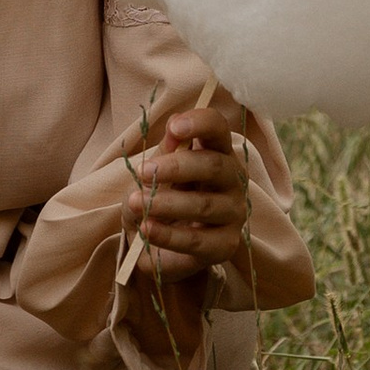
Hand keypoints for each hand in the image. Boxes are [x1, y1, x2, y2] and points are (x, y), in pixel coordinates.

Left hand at [123, 105, 251, 280]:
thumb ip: (164, 152)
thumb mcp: (156, 171)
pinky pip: (197, 240)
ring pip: (204, 205)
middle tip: (143, 172)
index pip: (218, 129)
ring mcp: (233, 213)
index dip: (200, 123)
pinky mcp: (225, 245)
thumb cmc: (162, 195)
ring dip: (166, 204)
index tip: (174, 126)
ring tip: (136, 203)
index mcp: (218, 151)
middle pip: (213, 166)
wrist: (158, 240)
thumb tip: (172, 129)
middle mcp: (233, 180)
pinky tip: (147, 228)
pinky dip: (168, 235)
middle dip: (176, 167)